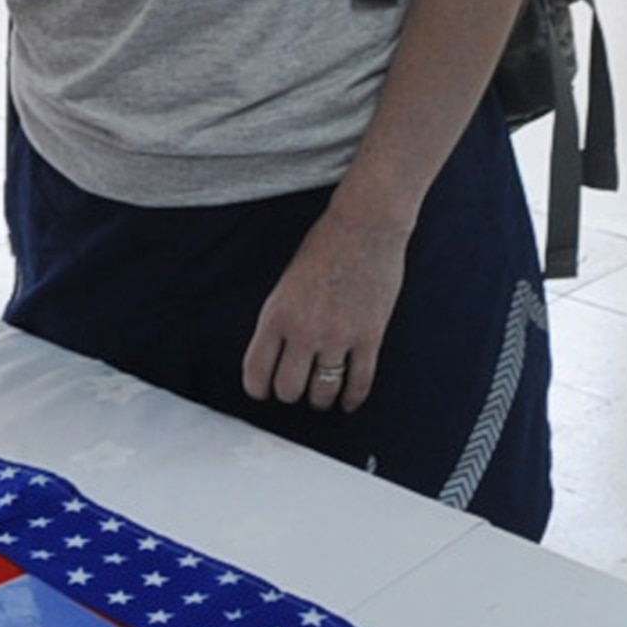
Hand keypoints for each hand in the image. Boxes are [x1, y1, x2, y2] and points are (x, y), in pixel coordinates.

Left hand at [241, 204, 410, 413]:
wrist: (364, 225)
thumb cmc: (323, 247)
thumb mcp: (286, 283)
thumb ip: (281, 320)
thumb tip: (278, 357)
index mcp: (276, 314)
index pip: (256, 373)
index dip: (258, 389)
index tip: (263, 390)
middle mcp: (304, 330)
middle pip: (289, 390)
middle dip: (290, 393)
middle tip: (295, 387)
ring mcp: (339, 336)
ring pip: (323, 393)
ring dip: (320, 399)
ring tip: (320, 395)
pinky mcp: (370, 337)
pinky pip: (359, 384)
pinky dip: (351, 399)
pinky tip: (347, 401)